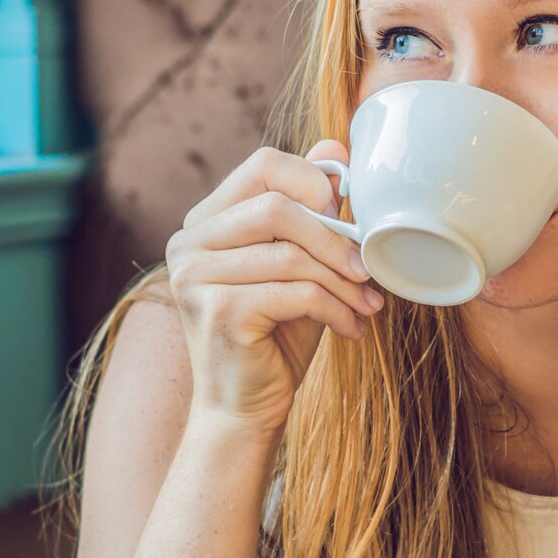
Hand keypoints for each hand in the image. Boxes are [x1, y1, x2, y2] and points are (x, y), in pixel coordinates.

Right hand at [164, 140, 384, 432]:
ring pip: (291, 255)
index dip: (315, 182)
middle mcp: (189, 241)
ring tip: (368, 305)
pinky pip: (295, 293)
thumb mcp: (301, 265)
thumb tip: (336, 148)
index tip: (350, 218)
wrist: (245, 409)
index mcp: (207, 220)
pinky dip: (336, 310)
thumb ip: (312, 210)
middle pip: (277, 207)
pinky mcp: (216, 311)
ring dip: (344, 282)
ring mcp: (194, 276)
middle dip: (336, 238)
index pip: (263, 165)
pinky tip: (353, 328)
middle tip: (369, 270)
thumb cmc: (277, 334)